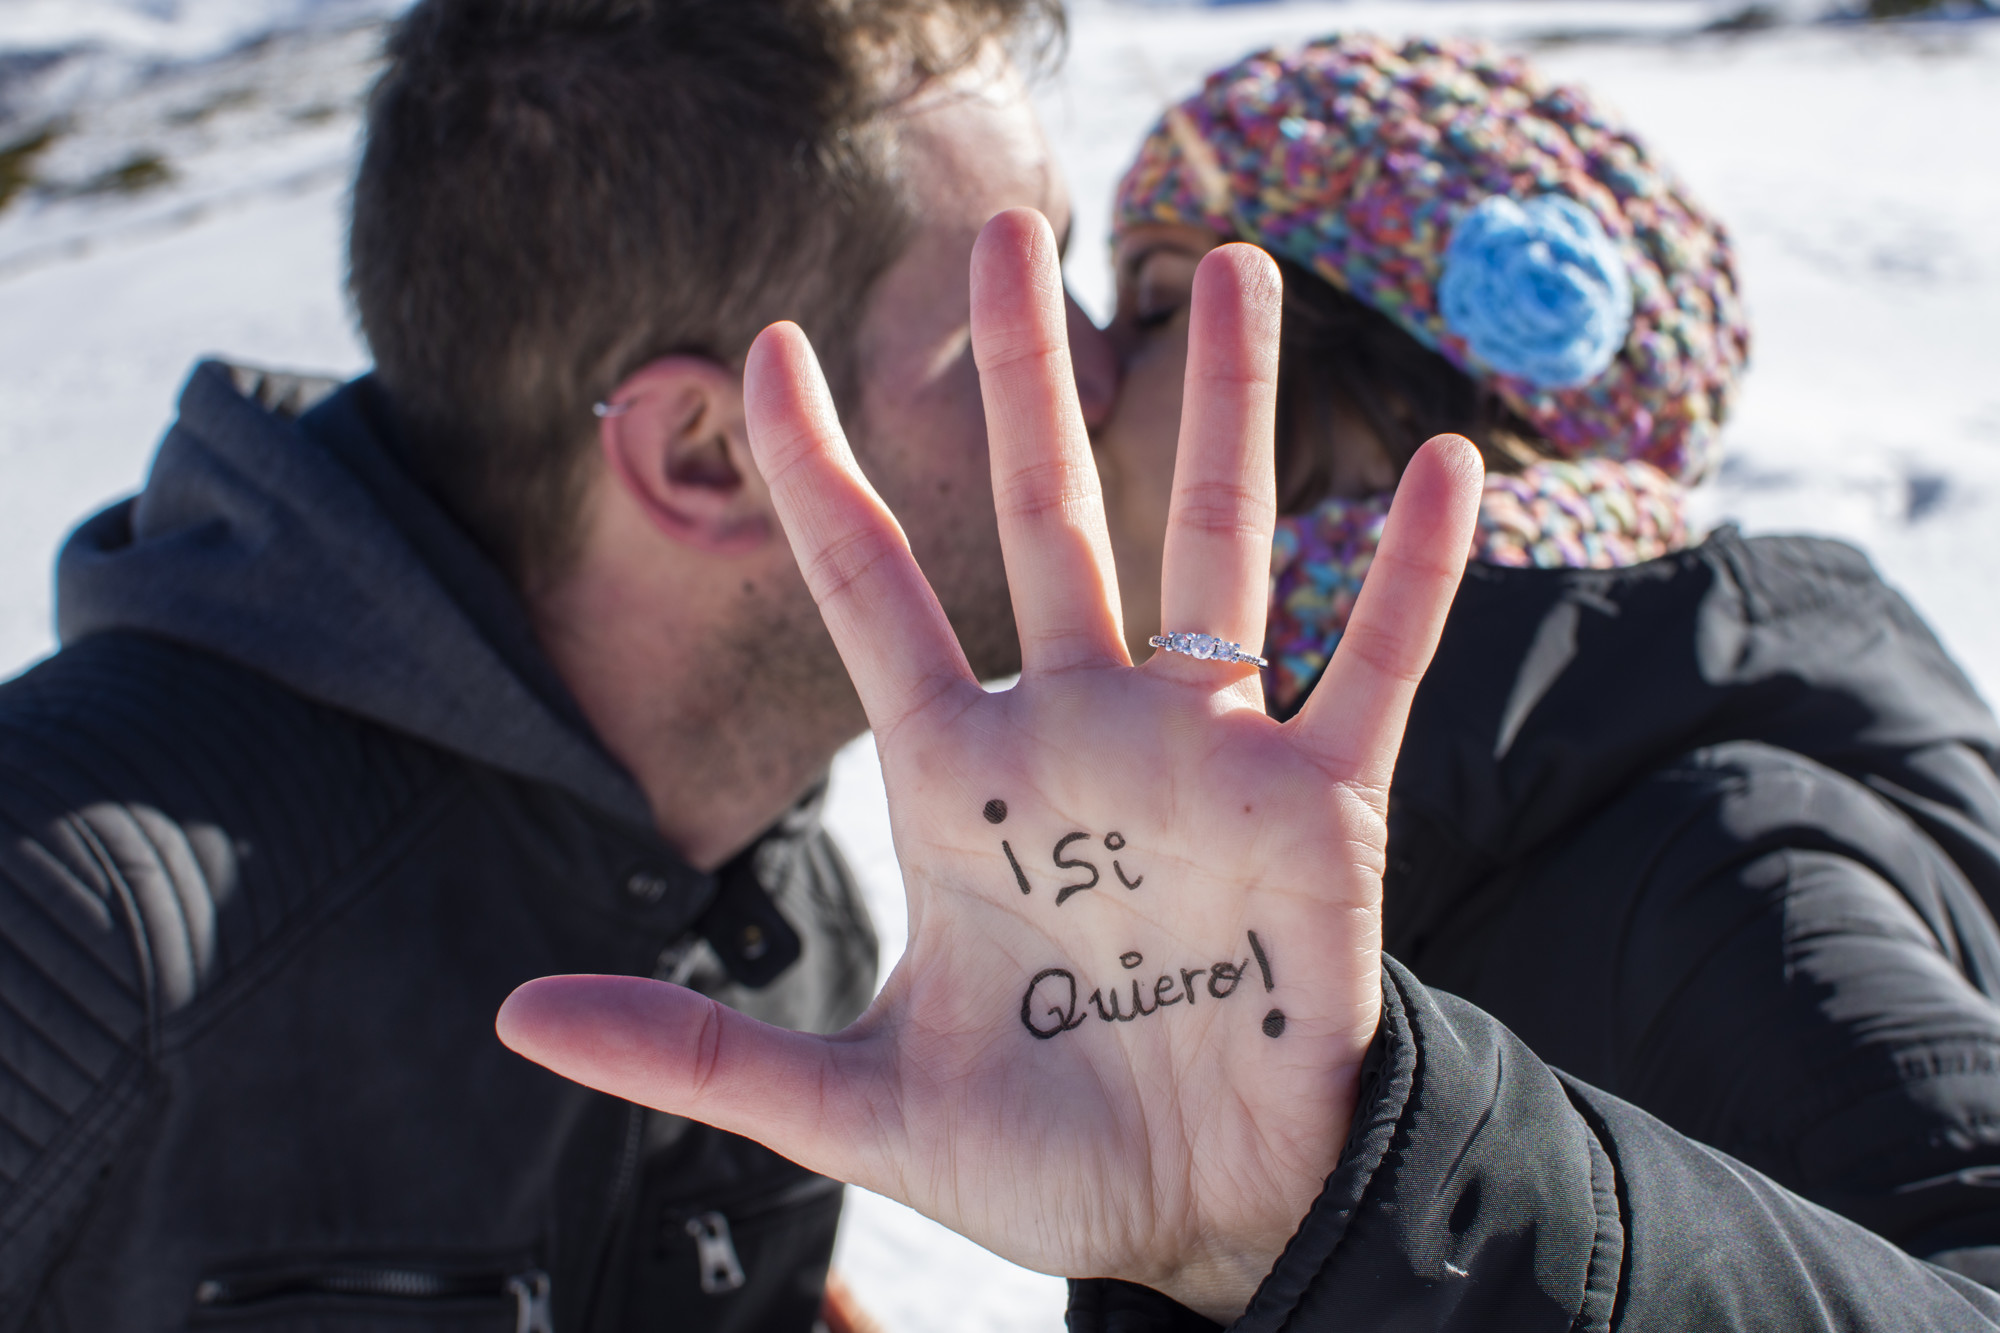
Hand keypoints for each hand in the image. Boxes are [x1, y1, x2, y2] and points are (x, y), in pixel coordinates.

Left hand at [497, 209, 1481, 1320]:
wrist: (1200, 1215)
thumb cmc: (1038, 1150)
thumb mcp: (856, 1102)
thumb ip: (701, 1052)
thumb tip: (513, 1016)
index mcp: (960, 780)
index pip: (874, 588)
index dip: (819, 471)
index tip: (769, 348)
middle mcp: (1080, 735)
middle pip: (1046, 517)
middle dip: (1021, 379)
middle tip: (1002, 228)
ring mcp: (1203, 759)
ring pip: (1212, 549)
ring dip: (1227, 413)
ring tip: (1236, 273)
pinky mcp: (1319, 809)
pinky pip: (1369, 667)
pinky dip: (1408, 577)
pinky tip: (1442, 467)